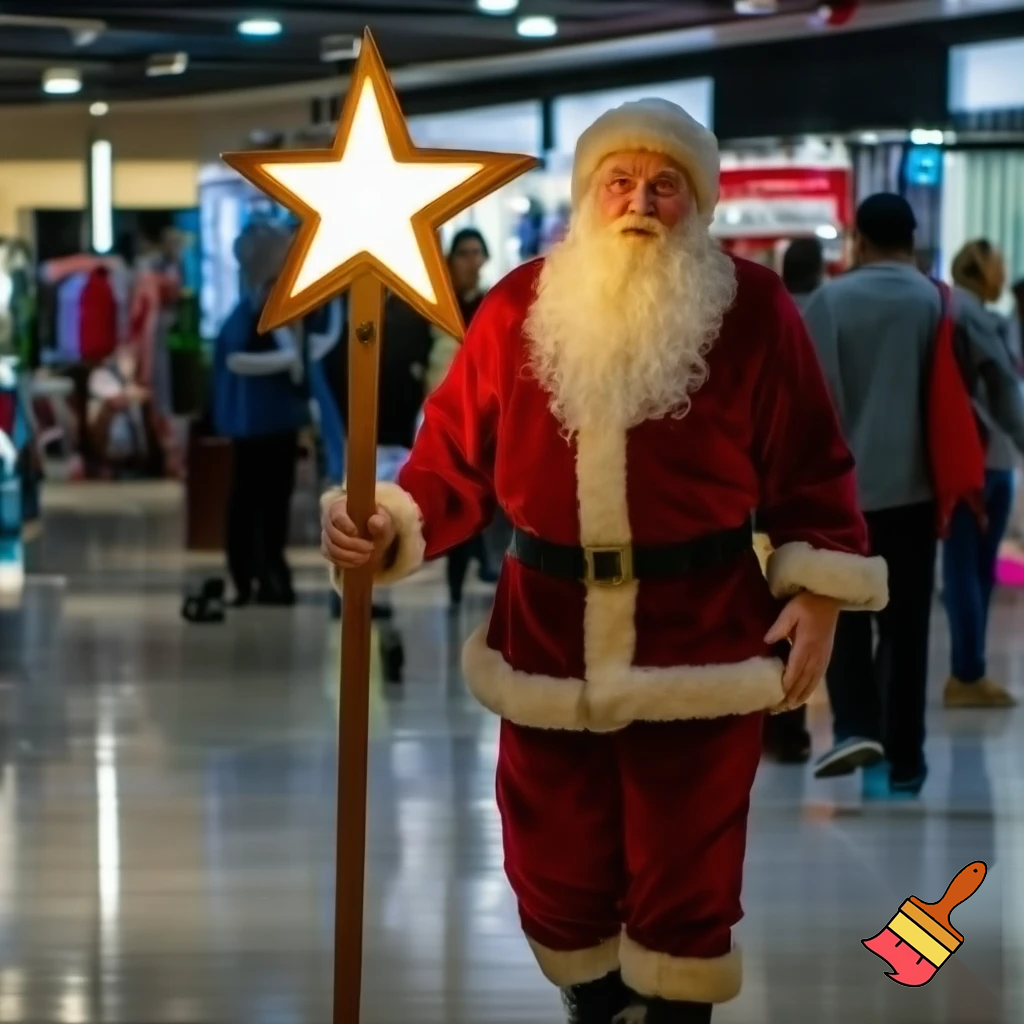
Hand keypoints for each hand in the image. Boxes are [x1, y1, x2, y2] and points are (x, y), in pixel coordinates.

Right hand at [321, 495, 395, 571]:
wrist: (373, 538)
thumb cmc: (377, 525)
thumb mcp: (384, 522)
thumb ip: (381, 522)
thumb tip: (375, 521)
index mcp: (342, 506)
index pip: (336, 514)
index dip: (344, 524)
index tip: (356, 532)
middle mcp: (329, 520)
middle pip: (332, 534)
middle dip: (352, 544)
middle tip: (371, 548)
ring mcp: (327, 535)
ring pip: (331, 548)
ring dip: (350, 555)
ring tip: (367, 556)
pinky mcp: (327, 549)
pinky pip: (331, 557)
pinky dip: (345, 562)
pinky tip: (359, 561)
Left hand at [765, 593, 840, 709]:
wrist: (829, 599)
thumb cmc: (806, 603)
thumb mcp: (790, 611)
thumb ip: (779, 627)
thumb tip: (768, 640)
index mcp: (806, 644)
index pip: (795, 670)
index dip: (787, 685)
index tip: (777, 696)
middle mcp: (816, 654)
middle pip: (804, 681)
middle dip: (792, 696)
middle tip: (778, 708)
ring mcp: (823, 656)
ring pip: (813, 682)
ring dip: (801, 696)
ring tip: (789, 708)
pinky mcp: (827, 656)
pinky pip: (819, 677)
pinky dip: (811, 689)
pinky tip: (804, 695)